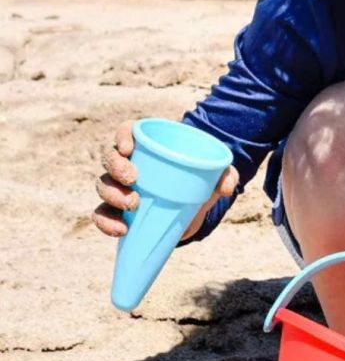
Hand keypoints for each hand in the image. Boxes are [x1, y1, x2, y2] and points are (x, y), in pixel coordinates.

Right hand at [92, 120, 238, 240]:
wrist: (195, 209)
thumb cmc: (201, 180)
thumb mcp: (217, 176)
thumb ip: (227, 175)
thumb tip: (225, 187)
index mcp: (148, 146)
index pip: (127, 131)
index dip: (122, 136)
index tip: (129, 148)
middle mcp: (129, 163)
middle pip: (110, 158)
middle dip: (116, 168)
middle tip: (134, 180)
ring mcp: (121, 188)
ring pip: (103, 185)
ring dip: (112, 194)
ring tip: (133, 206)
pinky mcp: (120, 211)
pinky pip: (102, 215)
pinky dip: (105, 222)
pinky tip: (121, 229)